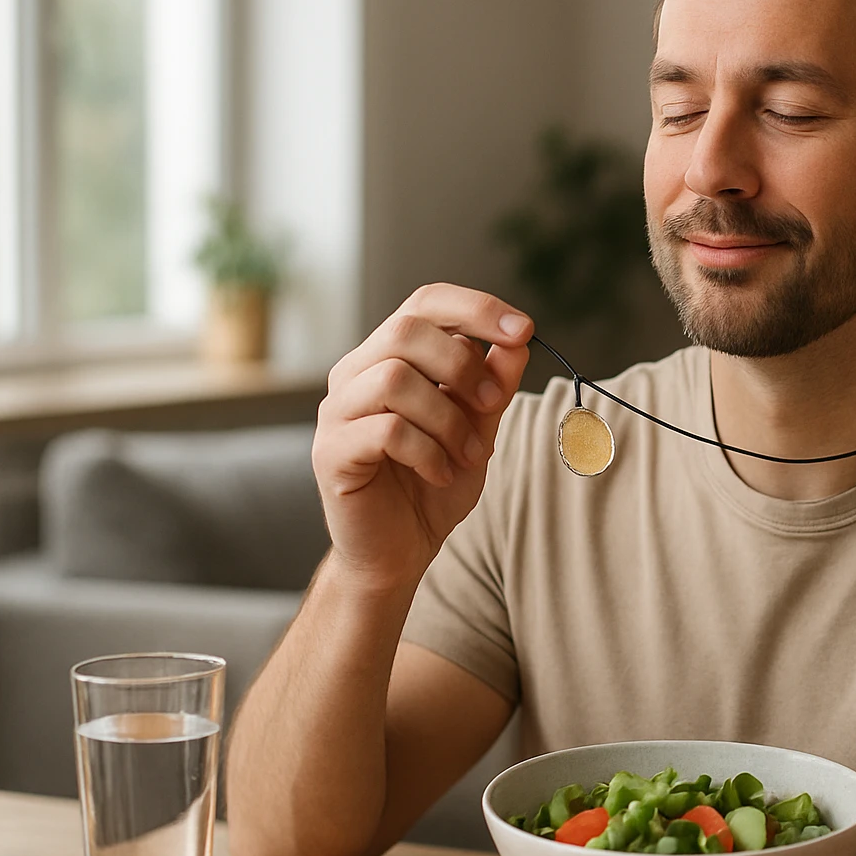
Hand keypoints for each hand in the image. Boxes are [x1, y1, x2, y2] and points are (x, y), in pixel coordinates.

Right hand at [311, 284, 532, 592]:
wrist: (398, 552)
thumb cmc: (435, 484)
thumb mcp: (479, 430)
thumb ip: (493, 386)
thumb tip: (518, 341)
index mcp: (389, 357)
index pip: (426, 302)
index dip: (477, 308)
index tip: (525, 329)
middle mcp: (356, 374)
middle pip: (406, 330)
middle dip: (463, 364)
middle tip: (493, 403)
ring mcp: (337, 413)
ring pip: (394, 378)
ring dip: (448, 417)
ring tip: (468, 454)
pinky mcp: (330, 453)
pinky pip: (386, 431)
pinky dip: (428, 451)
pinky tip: (442, 473)